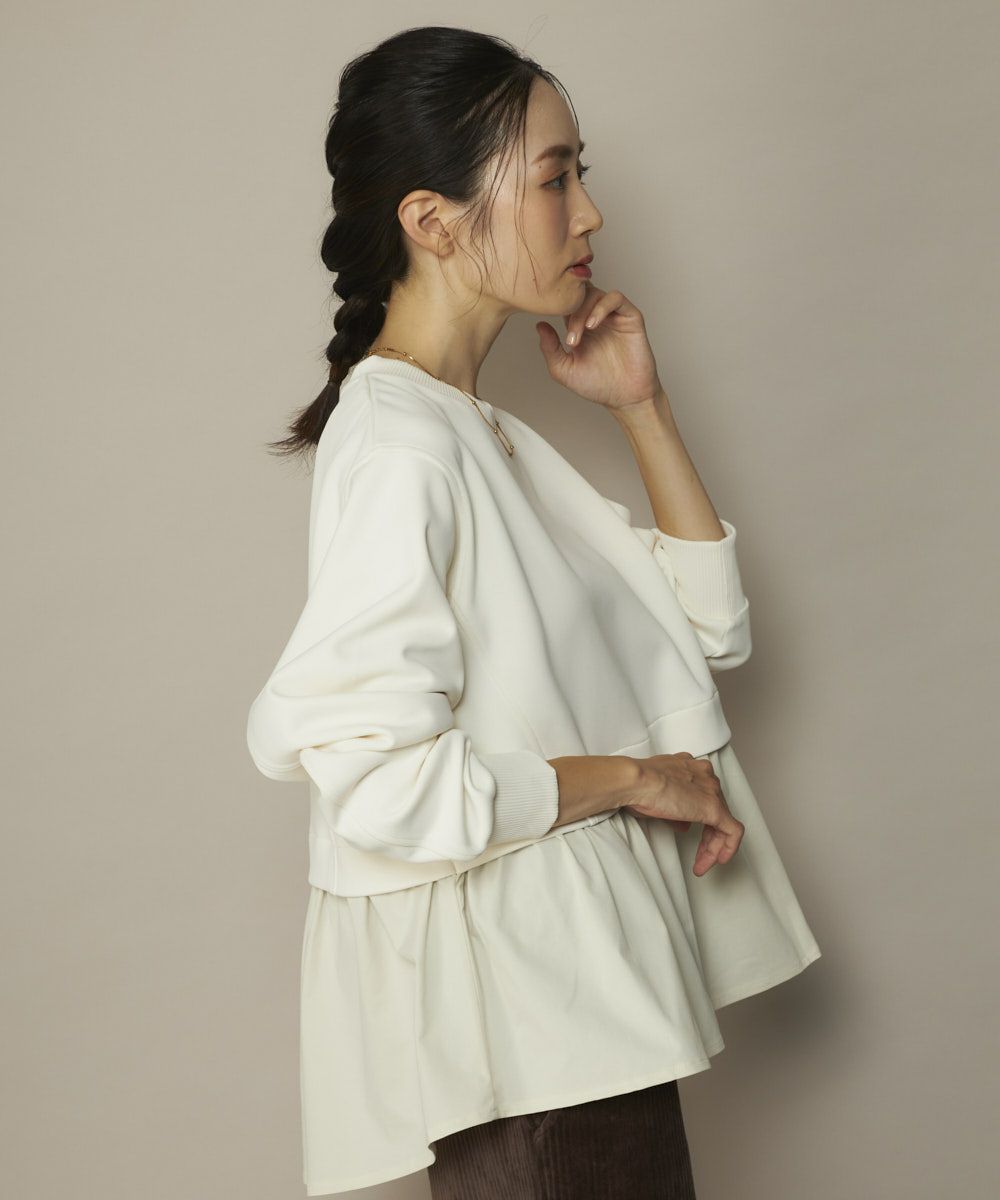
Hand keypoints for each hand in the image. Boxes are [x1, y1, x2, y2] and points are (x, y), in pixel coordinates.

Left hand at [535, 281, 662, 412]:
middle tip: (570, 337)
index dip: (556, 310)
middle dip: (570, 311)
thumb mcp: (563, 370)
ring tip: (581, 333)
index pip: (566, 303)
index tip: (552, 330)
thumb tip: (539, 325)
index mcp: (580, 327)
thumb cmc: (598, 385)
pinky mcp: (630, 317)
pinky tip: (593, 325)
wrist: (625, 397)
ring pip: (595, 293)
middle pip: (579, 294)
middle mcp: (596, 318)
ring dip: (583, 311)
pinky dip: (601, 307)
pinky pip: (615, 298)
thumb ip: (549, 348)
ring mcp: (613, 316)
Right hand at [622, 752, 744, 876]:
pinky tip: (720, 860)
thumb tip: (683, 824)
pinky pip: (732, 831)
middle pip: (716, 809)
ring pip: (724, 821)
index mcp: (691, 768)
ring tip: (704, 862)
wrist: (635, 781)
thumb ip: (676, 811)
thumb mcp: (658, 798)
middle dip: (709, 836)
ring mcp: (711, 790)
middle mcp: (705, 775)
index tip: (691, 830)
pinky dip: (729, 847)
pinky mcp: (714, 807)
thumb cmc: (637, 785)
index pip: (704, 795)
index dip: (699, 819)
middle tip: (700, 853)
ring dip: (714, 846)